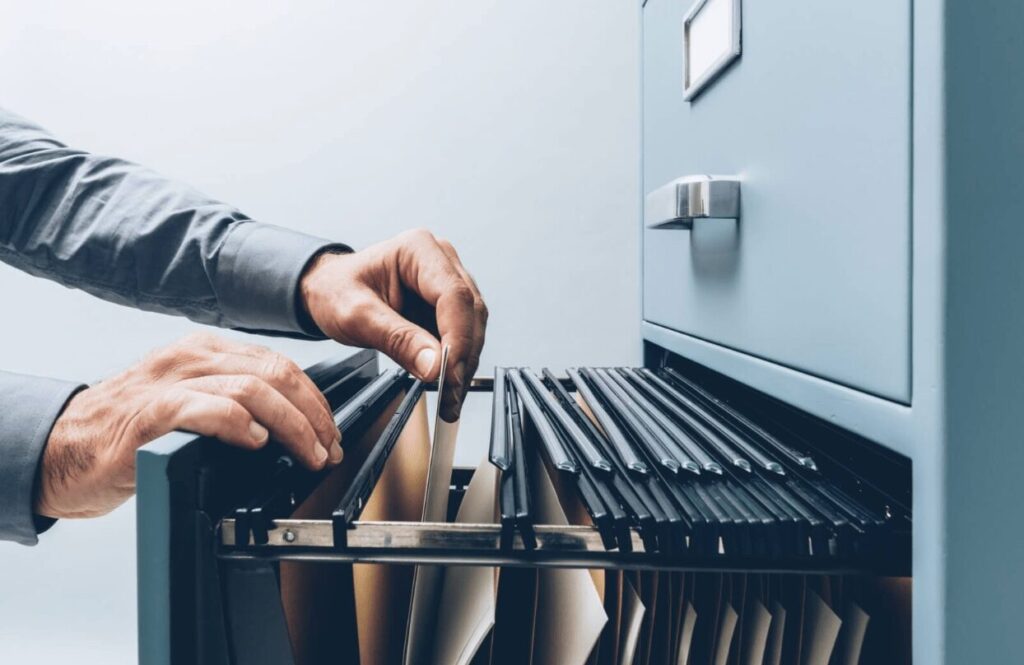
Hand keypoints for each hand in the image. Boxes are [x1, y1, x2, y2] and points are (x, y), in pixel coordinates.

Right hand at [35, 332, 340, 518]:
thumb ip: (232, 401)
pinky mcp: (151, 414)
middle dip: (313, 414)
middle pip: (275, 372)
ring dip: (291, 425)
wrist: (64, 449)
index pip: (279, 364)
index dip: (314, 399)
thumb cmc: (129, 431)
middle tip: (328, 448)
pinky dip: (241, 424)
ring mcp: (170, 382)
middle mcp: (191, 357)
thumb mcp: (190, 402)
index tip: (330, 431)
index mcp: (205, 351)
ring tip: (306, 453)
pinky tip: (257, 443)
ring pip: (252, 389)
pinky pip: (208, 408)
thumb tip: (290, 425)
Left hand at [300, 229, 486, 420]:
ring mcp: (447, 283)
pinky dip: (457, 363)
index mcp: (419, 250)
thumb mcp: (356, 316)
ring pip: (473, 327)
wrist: (329, 290)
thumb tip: (434, 366)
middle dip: (463, 357)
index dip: (457, 337)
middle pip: (470, 312)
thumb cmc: (336, 290)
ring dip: (464, 364)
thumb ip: (397, 339)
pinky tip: (447, 384)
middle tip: (450, 394)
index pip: (454, 295)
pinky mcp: (447, 306)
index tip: (448, 372)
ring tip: (449, 397)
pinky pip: (463, 336)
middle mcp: (441, 261)